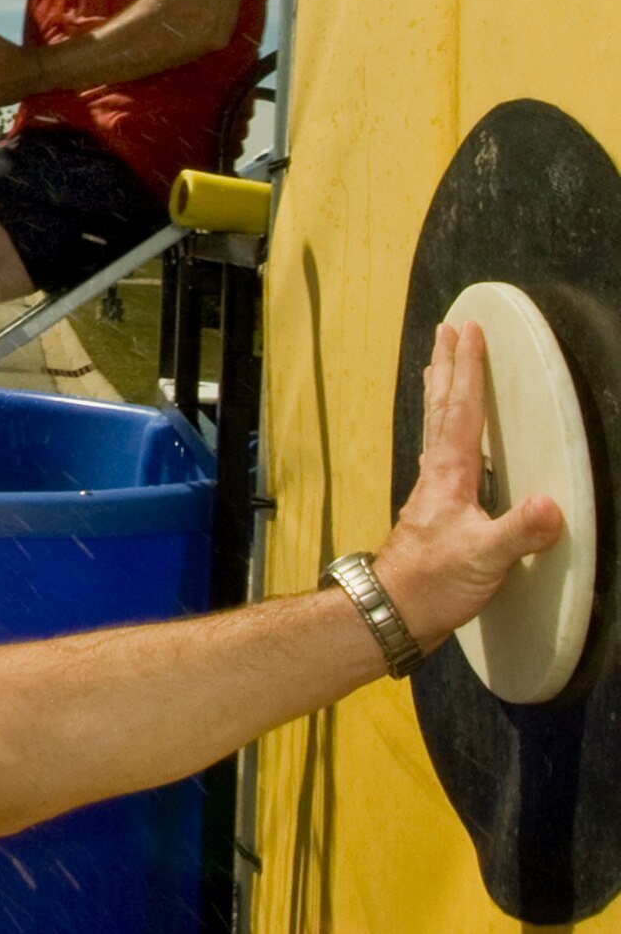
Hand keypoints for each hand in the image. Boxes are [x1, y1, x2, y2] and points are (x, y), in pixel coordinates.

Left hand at [372, 321, 563, 646]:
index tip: (468, 332)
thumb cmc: (432, 584)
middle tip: (446, 330)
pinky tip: (450, 442)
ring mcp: (432, 492)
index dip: (467, 370)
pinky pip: (441, 455)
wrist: (394, 612)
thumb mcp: (484, 559)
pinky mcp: (434, 511)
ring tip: (440, 368)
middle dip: (447, 367)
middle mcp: (436, 476)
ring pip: (437, 429)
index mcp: (449, 476)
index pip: (461, 411)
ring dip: (442, 394)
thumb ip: (518, 532)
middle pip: (441, 409)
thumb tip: (549, 505)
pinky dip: (446, 433)